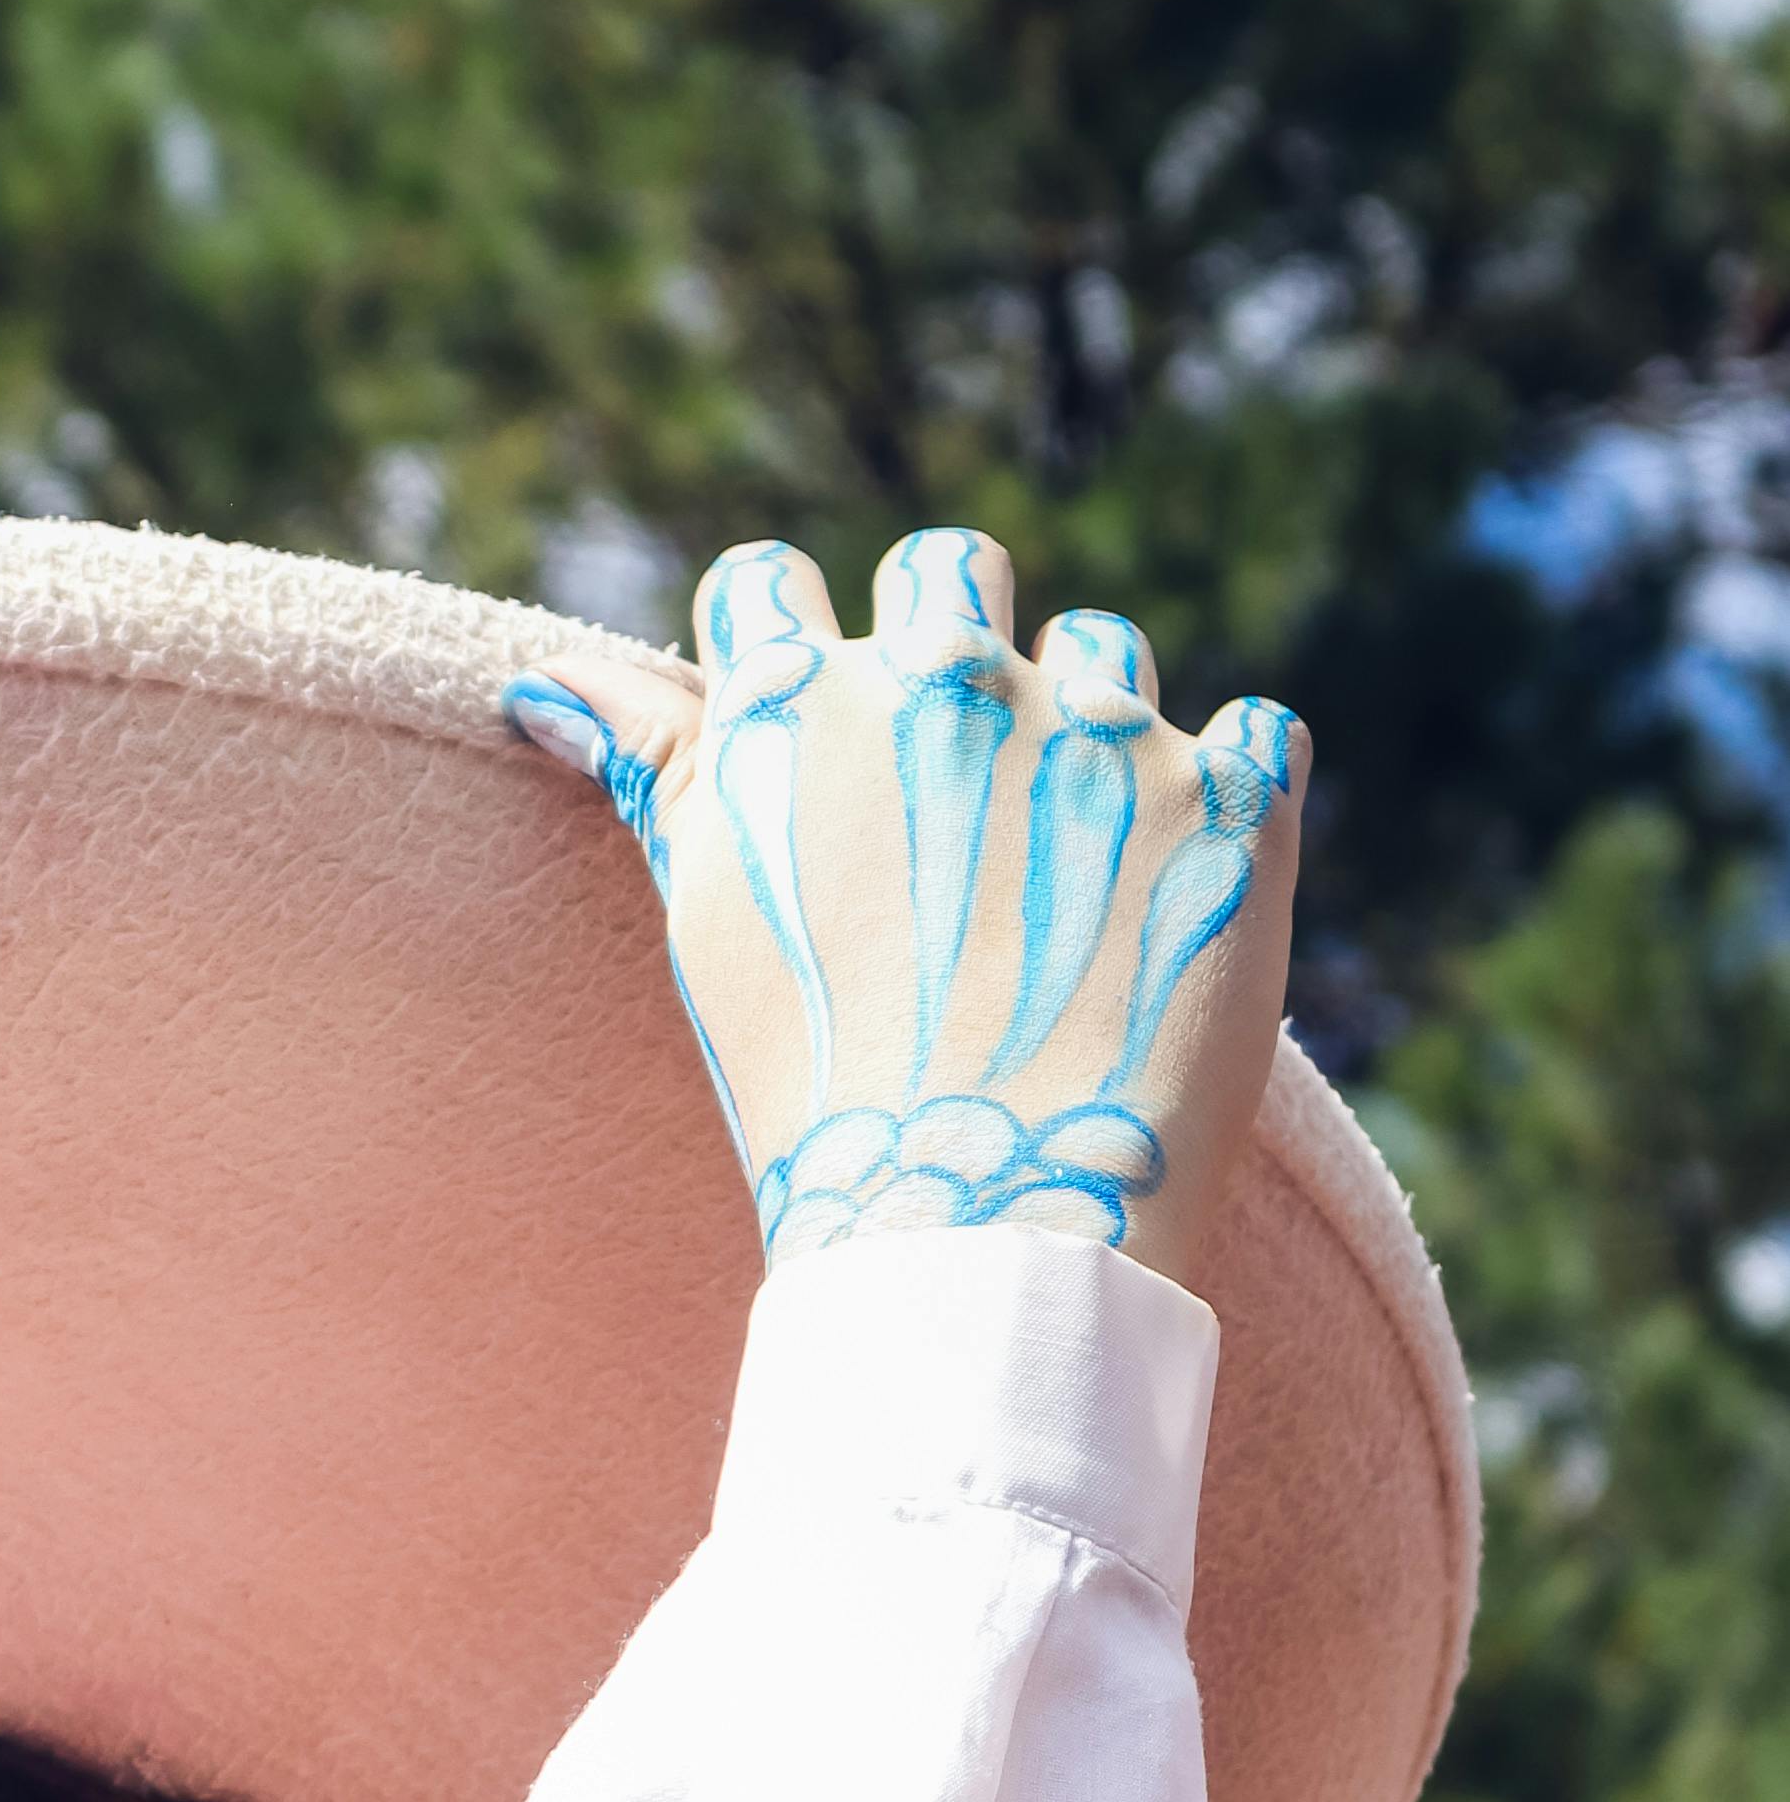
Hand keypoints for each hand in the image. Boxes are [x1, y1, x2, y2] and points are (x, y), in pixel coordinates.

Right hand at [506, 531, 1305, 1288]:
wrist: (979, 1233)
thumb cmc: (817, 1095)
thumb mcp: (710, 924)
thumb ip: (654, 773)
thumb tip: (545, 684)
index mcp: (802, 704)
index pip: (770, 586)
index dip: (784, 653)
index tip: (812, 744)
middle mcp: (950, 675)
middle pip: (947, 568)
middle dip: (948, 649)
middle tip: (954, 803)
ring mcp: (1103, 726)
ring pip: (1103, 649)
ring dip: (1088, 736)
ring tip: (1066, 892)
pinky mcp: (1235, 792)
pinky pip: (1256, 736)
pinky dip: (1225, 807)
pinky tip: (1171, 907)